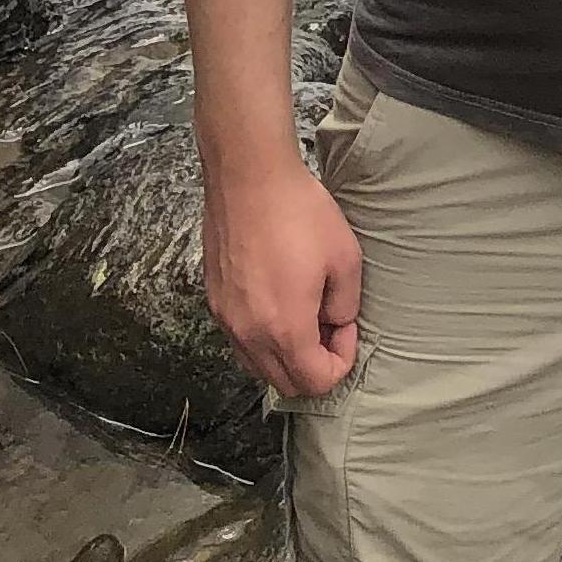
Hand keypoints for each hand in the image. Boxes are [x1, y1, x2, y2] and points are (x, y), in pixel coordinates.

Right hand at [199, 155, 362, 399]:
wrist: (249, 178)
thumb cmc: (300, 214)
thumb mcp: (345, 259)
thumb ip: (346, 306)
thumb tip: (336, 324)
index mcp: (284, 329)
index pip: (314, 382)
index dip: (341, 362)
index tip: (347, 326)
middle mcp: (248, 334)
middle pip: (283, 382)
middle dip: (313, 365)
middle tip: (331, 325)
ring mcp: (226, 319)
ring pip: (257, 365)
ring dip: (286, 354)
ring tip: (306, 312)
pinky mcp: (214, 300)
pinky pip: (241, 339)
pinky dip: (263, 336)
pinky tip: (279, 300)